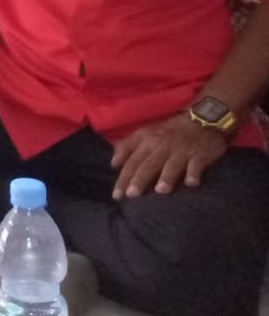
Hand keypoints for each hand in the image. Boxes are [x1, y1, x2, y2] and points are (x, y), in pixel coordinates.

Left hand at [110, 112, 228, 198]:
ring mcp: (182, 150)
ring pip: (172, 164)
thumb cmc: (170, 131)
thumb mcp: (145, 133)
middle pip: (148, 164)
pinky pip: (196, 164)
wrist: (202, 119)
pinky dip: (194, 173)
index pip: (132, 161)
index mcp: (146, 140)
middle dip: (139, 179)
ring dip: (166, 176)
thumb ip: (127, 146)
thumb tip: (113, 163)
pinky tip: (191, 183)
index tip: (117, 196)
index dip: (123, 178)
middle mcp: (162, 145)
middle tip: (131, 195)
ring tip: (160, 191)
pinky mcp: (200, 153)